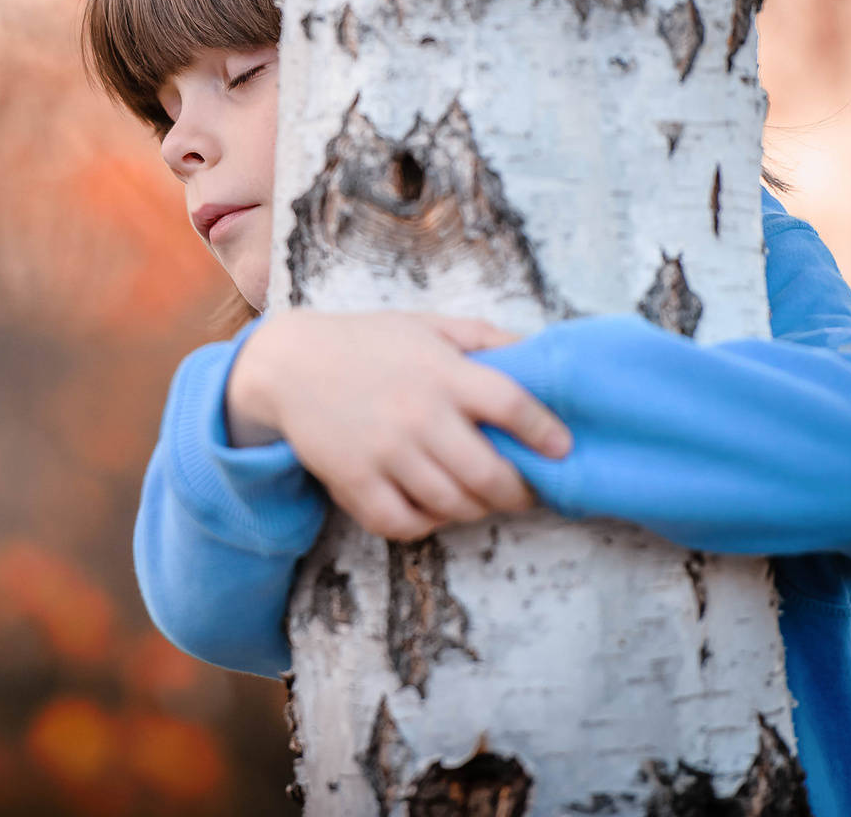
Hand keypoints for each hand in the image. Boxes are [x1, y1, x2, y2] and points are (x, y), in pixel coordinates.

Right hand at [226, 311, 571, 540]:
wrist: (288, 363)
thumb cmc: (366, 342)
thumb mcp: (428, 326)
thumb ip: (485, 339)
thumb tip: (539, 357)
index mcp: (441, 371)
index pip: (511, 405)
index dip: (545, 432)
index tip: (562, 448)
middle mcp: (417, 414)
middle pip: (488, 473)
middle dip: (517, 491)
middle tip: (523, 490)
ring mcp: (384, 451)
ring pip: (452, 505)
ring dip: (477, 509)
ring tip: (481, 499)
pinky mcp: (354, 480)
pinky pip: (404, 523)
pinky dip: (428, 524)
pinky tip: (434, 508)